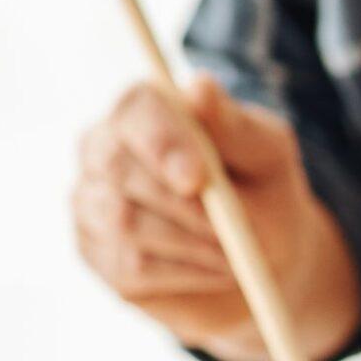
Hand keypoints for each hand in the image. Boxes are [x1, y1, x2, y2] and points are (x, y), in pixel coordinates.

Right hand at [72, 74, 359, 360]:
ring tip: (234, 251)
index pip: (135, 109)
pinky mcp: (98, 255)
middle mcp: (102, 149)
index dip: (163, 142)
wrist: (268, 259)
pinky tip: (214, 268)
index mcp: (143, 110)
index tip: (197, 178)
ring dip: (193, 243)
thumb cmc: (265, 191)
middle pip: (119, 168)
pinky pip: (132, 267)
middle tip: (231, 229)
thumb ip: (235, 125)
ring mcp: (92, 203)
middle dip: (183, 205)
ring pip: (125, 222)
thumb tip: (199, 87)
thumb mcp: (268, 154)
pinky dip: (187, 272)